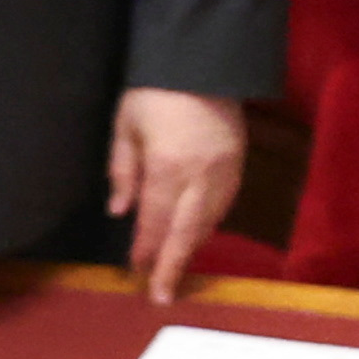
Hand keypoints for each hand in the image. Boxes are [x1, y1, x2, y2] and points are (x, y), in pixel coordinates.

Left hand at [109, 86, 248, 299]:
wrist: (204, 62)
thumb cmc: (155, 92)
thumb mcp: (126, 126)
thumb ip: (122, 170)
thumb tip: (119, 211)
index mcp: (167, 167)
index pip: (154, 221)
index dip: (144, 249)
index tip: (134, 270)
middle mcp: (199, 177)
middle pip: (185, 234)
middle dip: (171, 266)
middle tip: (161, 295)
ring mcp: (224, 173)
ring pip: (208, 224)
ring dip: (190, 248)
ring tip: (174, 268)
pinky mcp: (238, 167)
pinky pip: (223, 207)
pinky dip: (207, 226)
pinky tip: (196, 235)